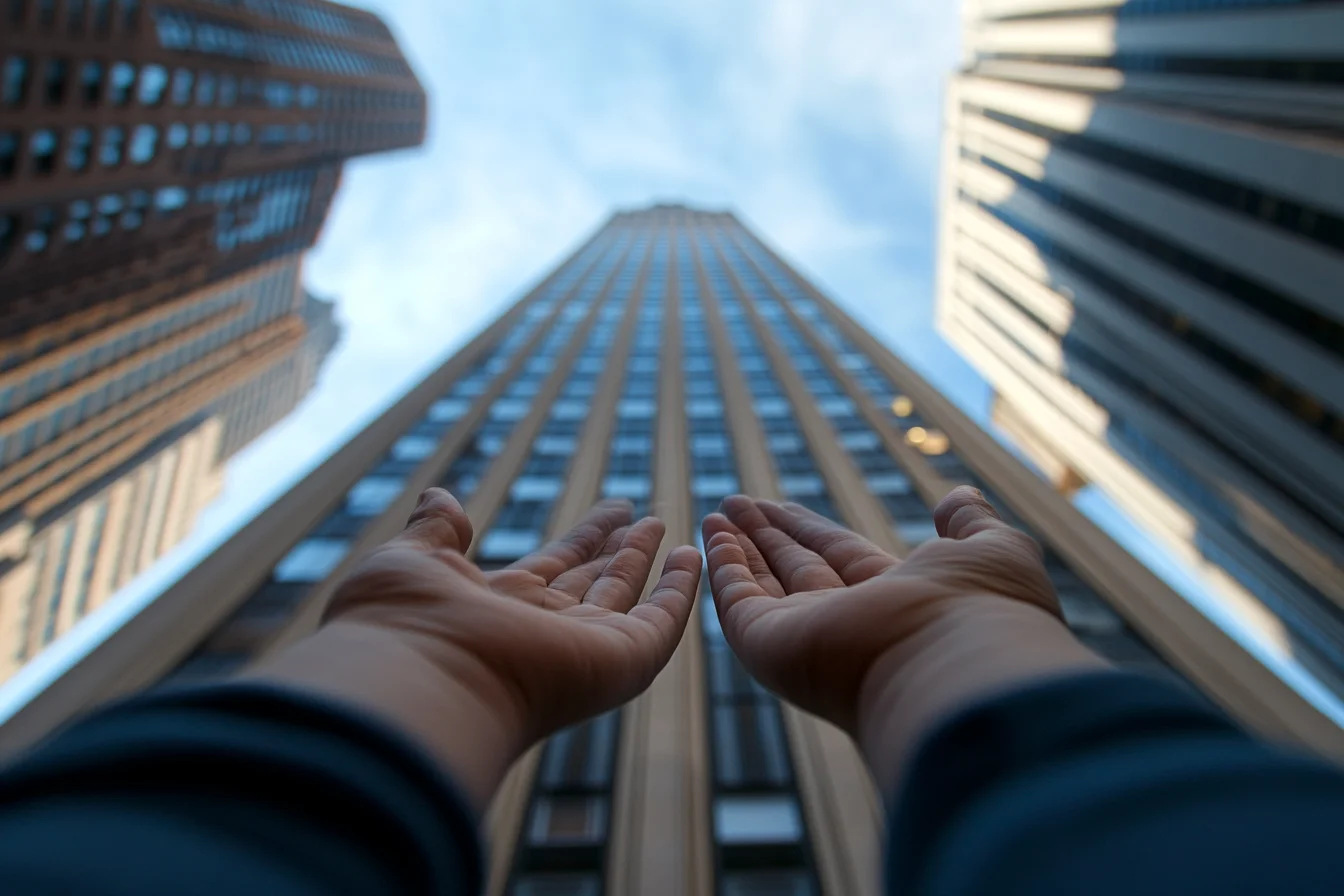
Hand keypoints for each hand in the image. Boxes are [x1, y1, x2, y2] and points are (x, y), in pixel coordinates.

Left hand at [327, 489, 700, 742]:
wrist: (420, 682)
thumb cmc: (402, 626)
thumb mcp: (411, 561)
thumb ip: (435, 530)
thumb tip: (440, 495)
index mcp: (499, 606)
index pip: (554, 565)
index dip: (584, 538)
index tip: (615, 507)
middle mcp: (545, 629)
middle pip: (593, 581)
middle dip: (617, 549)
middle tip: (645, 516)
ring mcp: (585, 646)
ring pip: (624, 594)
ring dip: (646, 559)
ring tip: (665, 522)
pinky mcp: (621, 659)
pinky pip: (661, 620)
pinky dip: (681, 591)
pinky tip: (692, 557)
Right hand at [703, 486, 1100, 792]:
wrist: (957, 666)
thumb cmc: (984, 610)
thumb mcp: (993, 550)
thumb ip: (972, 524)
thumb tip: (958, 498)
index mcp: (897, 598)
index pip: (840, 556)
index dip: (809, 530)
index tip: (780, 506)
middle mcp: (848, 621)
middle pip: (797, 568)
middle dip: (767, 535)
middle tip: (736, 503)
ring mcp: (806, 636)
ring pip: (765, 583)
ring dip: (739, 546)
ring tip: (716, 512)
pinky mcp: (771, 645)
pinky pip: (740, 601)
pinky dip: (724, 568)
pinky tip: (712, 536)